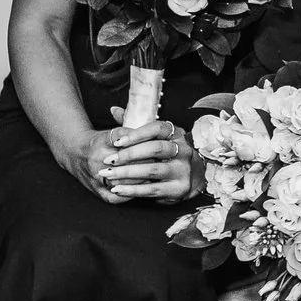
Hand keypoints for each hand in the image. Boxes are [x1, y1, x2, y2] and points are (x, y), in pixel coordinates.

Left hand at [72, 113, 195, 203]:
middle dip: (129, 155)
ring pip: (153, 170)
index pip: (158, 129)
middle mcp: (184, 151)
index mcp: (177, 135)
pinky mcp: (179, 188)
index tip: (117, 142)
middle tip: (108, 160)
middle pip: (156, 149)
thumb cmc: (166, 156)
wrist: (192, 178)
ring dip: (127, 173)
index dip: (137, 134)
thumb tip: (114, 110)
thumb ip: (134, 127)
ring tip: (108, 175)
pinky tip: (117, 189)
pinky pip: (152, 189)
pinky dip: (132, 190)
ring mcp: (184, 170)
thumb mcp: (154, 140)